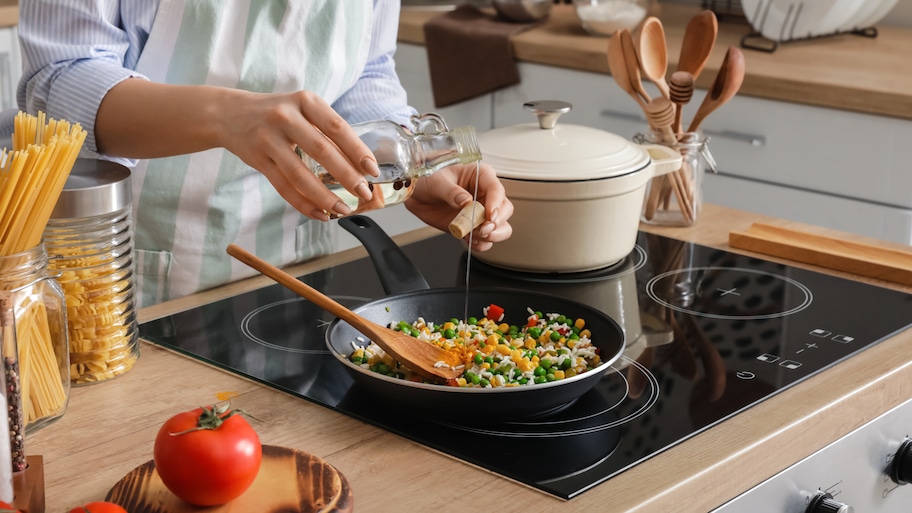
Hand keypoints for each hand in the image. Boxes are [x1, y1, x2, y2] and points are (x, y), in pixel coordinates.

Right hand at [217, 90, 380, 219]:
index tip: (372, 170)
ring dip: (324, 196)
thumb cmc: (277, 113)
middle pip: (322, 151)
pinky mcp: (257, 159)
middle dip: (347, 176)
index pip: (337, 127)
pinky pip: (283, 186)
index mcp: (305, 101)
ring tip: (343, 209)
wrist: (229, 114)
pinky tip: (319, 213)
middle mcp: (286, 117)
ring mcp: (269, 138)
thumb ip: (325, 129)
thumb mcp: (302, 108)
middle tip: (363, 193)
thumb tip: (360, 164)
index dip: (357, 150)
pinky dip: (303, 203)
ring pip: (300, 174)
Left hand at [404, 162, 512, 250]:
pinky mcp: (473, 226)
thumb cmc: (428, 179)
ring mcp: (481, 212)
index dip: (496, 204)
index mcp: (481, 176)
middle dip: (497, 222)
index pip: (496, 190)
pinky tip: (470, 240)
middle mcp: (485, 194)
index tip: (489, 215)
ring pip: (501, 227)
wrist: (417, 194)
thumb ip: (452, 192)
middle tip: (483, 228)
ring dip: (493, 235)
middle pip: (505, 210)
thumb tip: (465, 201)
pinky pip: (485, 239)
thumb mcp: (437, 182)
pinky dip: (481, 244)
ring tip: (477, 235)